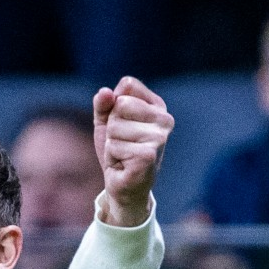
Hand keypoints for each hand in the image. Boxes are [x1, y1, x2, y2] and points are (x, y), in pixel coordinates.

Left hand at [92, 77, 172, 226]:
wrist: (122, 184)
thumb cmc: (118, 150)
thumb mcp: (106, 122)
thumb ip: (103, 104)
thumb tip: (105, 92)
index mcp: (157, 106)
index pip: (128, 85)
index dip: (114, 105)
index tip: (122, 123)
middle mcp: (165, 119)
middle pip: (120, 105)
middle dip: (112, 126)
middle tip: (122, 142)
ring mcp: (160, 138)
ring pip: (115, 127)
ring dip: (112, 143)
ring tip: (123, 154)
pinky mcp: (149, 155)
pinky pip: (115, 145)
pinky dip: (113, 156)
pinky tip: (124, 164)